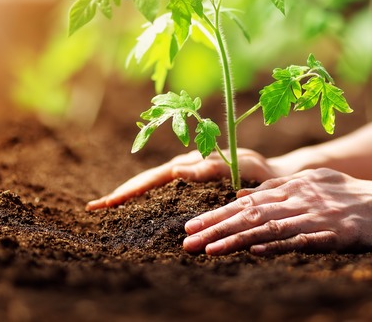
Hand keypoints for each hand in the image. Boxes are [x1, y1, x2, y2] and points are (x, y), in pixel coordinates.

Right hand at [86, 148, 284, 209]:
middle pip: (147, 180)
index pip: (154, 178)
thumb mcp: (240, 166)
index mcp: (193, 162)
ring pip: (153, 185)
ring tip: (106, 206)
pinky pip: (165, 192)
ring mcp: (189, 174)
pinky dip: (147, 198)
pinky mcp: (194, 184)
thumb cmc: (263, 172)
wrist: (276, 175)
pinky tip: (136, 208)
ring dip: (131, 194)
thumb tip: (177, 170)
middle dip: (122, 193)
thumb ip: (210, 167)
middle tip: (95, 207)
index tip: (107, 201)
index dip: (130, 190)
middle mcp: (187, 166)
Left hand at [182, 169, 371, 254]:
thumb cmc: (356, 198)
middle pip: (250, 213)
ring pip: (268, 226)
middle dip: (215, 227)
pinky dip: (276, 244)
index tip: (191, 227)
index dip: (216, 215)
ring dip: (235, 238)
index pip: (247, 202)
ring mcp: (317, 214)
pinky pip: (301, 239)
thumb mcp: (316, 185)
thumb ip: (281, 191)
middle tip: (186, 240)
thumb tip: (244, 197)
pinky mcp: (335, 232)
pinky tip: (255, 250)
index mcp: (294, 185)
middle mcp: (300, 196)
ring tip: (207, 250)